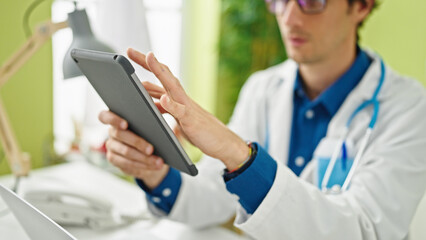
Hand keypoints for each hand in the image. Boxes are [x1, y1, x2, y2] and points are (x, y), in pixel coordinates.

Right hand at [98, 111, 168, 188]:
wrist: (154, 152)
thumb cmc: (155, 132)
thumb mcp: (158, 122)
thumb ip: (157, 115)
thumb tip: (163, 112)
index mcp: (118, 118)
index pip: (105, 116)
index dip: (113, 120)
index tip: (125, 124)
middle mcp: (112, 132)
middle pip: (119, 135)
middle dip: (137, 142)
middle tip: (151, 149)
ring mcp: (112, 146)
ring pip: (125, 152)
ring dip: (144, 158)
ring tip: (159, 161)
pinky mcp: (115, 160)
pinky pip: (127, 164)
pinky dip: (143, 165)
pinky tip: (155, 166)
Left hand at [127, 48, 248, 169]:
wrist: (222, 142)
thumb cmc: (199, 130)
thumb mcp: (178, 117)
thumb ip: (164, 107)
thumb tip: (150, 100)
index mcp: (176, 97)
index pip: (159, 76)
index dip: (145, 65)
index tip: (129, 54)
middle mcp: (181, 97)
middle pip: (163, 74)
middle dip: (147, 61)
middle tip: (129, 50)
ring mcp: (186, 107)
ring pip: (172, 85)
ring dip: (160, 71)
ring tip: (149, 57)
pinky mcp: (190, 120)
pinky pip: (180, 111)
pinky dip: (171, 104)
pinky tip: (163, 99)